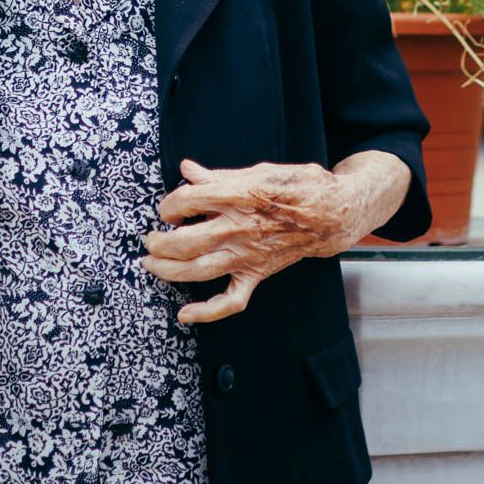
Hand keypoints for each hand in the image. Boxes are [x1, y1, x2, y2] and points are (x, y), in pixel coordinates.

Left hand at [140, 152, 408, 323]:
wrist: (334, 213)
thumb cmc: (298, 186)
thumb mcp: (259, 170)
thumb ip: (219, 176)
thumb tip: (186, 169)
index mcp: (238, 195)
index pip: (186, 200)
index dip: (168, 204)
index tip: (167, 207)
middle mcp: (238, 228)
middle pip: (184, 241)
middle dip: (158, 242)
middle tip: (150, 239)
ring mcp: (247, 255)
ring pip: (197, 271)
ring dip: (167, 271)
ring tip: (151, 264)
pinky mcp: (257, 274)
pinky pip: (230, 301)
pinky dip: (206, 312)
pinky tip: (185, 314)